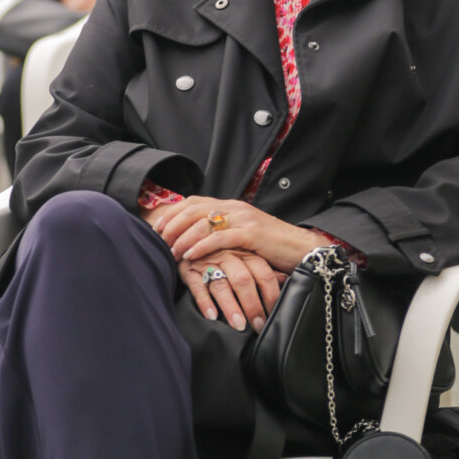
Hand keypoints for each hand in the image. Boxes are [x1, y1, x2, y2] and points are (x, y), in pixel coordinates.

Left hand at [149, 195, 322, 273]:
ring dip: (183, 238)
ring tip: (170, 251)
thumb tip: (196, 240)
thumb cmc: (269, 247)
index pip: (194, 202)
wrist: (300, 248)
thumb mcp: (242, 235)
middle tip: (158, 240)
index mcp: (230, 206)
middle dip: (173, 225)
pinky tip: (190, 256)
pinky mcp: (251, 234)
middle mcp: (234, 208)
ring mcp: (243, 219)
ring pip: (204, 223)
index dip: (173, 213)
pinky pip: (220, 238)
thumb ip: (222, 232)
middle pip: (194, 209)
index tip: (158, 227)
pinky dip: (202, 246)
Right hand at [179, 247, 283, 331]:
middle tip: (258, 325)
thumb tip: (284, 279)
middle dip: (252, 305)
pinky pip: (197, 286)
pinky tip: (212, 316)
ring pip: (222, 285)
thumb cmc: (219, 251)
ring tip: (239, 325)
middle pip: (243, 280)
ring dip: (231, 306)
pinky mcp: (189, 269)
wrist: (186, 237)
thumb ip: (262, 267)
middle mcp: (228, 255)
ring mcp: (208, 261)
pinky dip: (204, 302)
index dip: (270, 294)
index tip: (274, 313)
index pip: (263, 273)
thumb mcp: (243, 254)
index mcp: (245, 252)